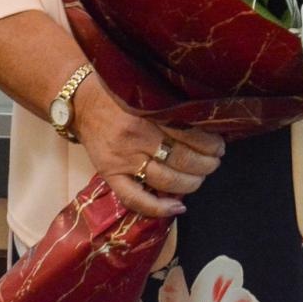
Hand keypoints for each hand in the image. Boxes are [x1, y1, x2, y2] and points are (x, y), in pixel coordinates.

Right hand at [72, 78, 225, 218]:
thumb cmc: (122, 95)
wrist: (82, 101)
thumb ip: (173, 107)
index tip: (220, 145)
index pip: (190, 133)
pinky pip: (135, 198)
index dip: (210, 143)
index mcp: (150, 112)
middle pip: (182, 158)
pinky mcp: (110, 174)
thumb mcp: (150, 94)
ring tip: (201, 177)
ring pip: (166, 180)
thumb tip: (209, 124)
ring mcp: (123, 158)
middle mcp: (137, 136)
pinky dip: (159, 208)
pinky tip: (178, 208)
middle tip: (215, 161)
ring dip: (191, 183)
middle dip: (206, 164)